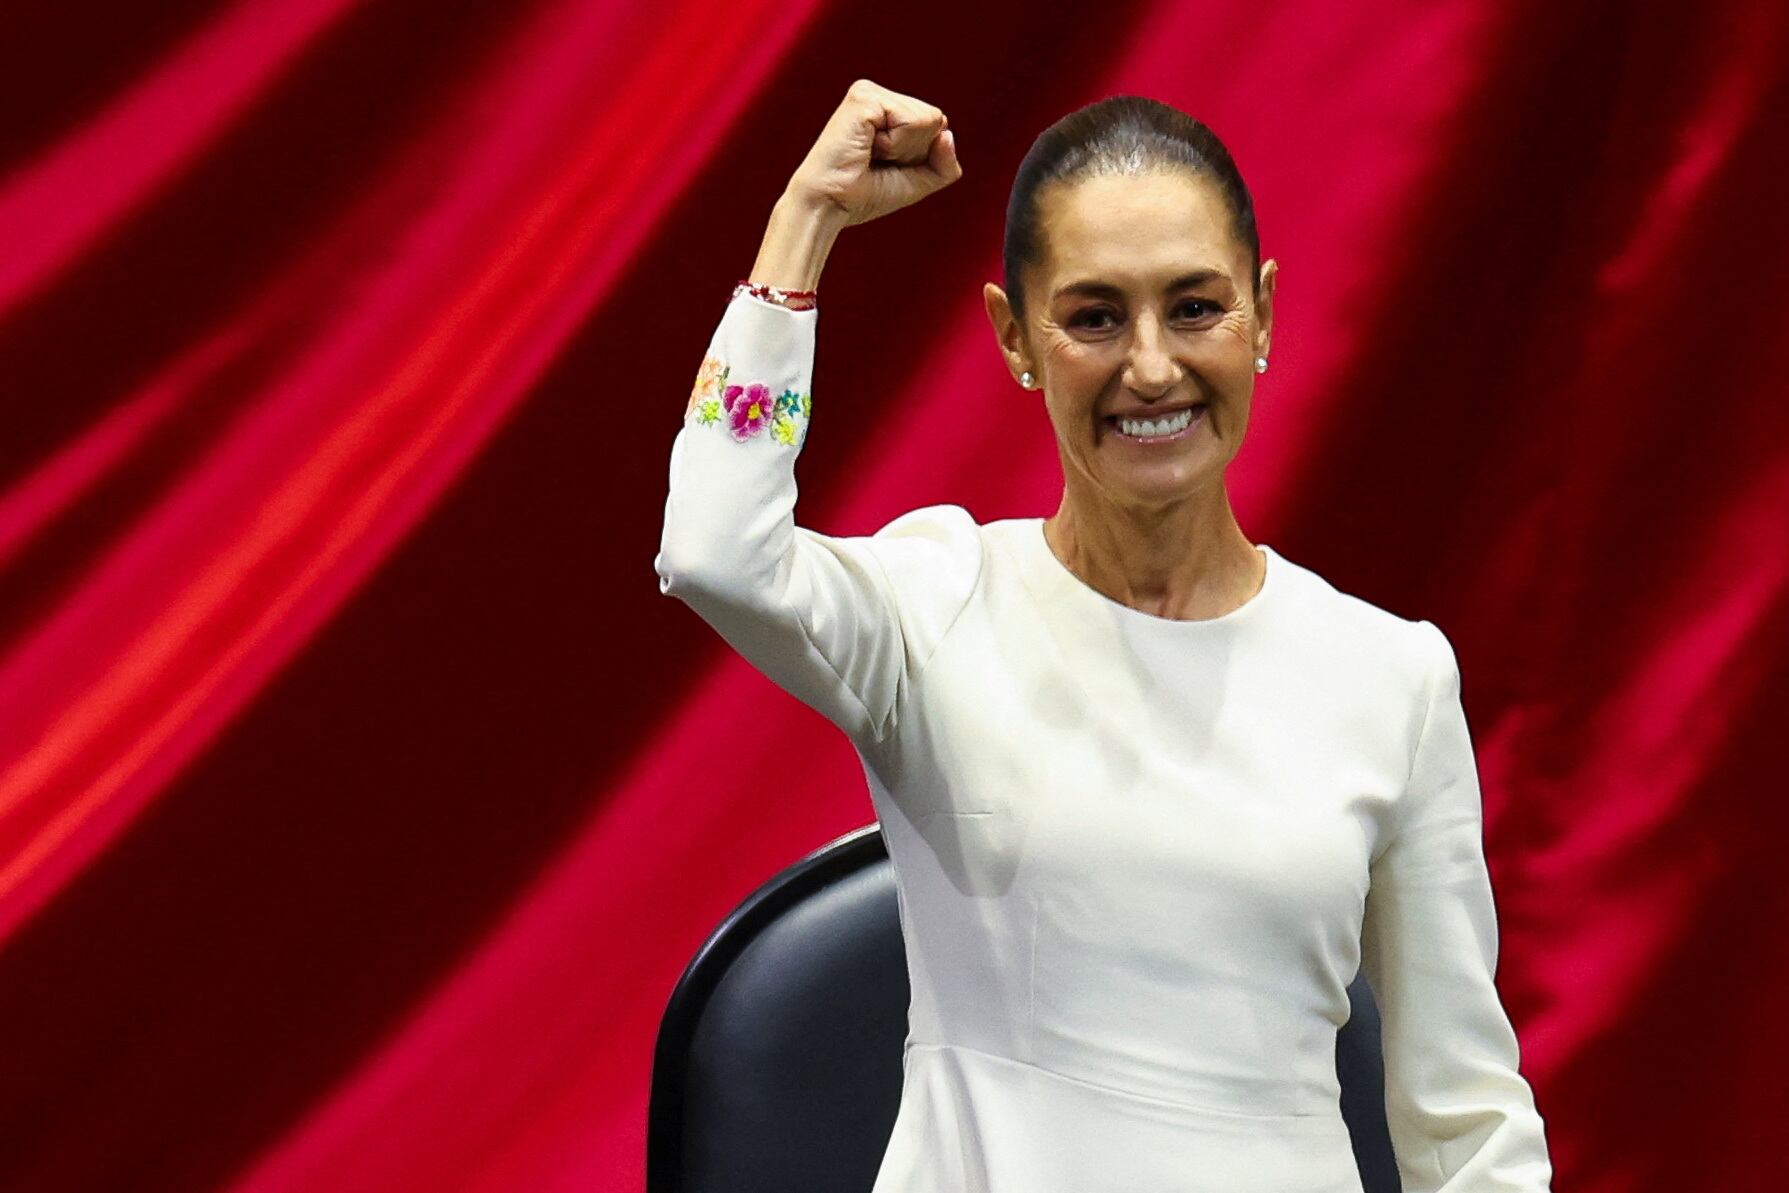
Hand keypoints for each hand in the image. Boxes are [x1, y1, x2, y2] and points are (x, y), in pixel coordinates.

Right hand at [785, 79, 961, 226]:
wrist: (828, 206)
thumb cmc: (864, 195)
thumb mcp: (916, 182)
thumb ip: (944, 164)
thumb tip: (948, 134)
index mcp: (887, 109)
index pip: (936, 125)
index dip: (919, 156)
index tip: (884, 165)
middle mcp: (878, 95)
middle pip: (936, 119)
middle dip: (913, 152)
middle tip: (875, 161)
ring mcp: (870, 92)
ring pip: (929, 119)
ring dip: (903, 150)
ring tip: (868, 154)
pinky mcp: (864, 97)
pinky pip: (911, 122)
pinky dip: (894, 145)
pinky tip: (866, 148)